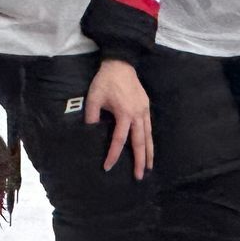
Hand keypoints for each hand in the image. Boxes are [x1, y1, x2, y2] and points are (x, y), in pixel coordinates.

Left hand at [84, 58, 151, 177]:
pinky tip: (148, 149)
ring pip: (149, 136)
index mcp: (124, 113)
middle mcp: (138, 114)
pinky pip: (149, 128)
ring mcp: (144, 111)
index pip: (119, 139)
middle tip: (139, 176)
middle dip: (140, 160)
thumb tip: (90, 133)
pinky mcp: (146, 107)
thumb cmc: (105, 81)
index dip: (113, 154)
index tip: (108, 167)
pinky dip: (150, 141)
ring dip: (149, 153)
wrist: (120, 64)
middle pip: (140, 142)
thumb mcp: (93, 98)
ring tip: (148, 167)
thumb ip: (92, 117)